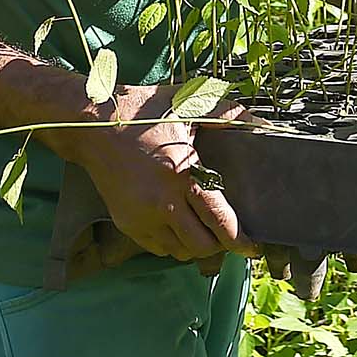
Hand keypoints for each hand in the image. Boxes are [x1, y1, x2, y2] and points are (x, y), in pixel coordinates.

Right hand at [66, 81, 260, 267]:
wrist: (92, 126)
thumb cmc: (143, 113)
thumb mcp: (187, 104)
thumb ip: (227, 114)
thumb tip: (263, 125)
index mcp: (182, 174)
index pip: (219, 221)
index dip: (240, 240)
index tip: (253, 247)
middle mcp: (162, 203)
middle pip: (202, 246)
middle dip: (219, 244)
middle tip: (226, 232)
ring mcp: (142, 217)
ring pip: (180, 252)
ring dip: (195, 244)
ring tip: (202, 226)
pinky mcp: (126, 223)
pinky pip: (159, 248)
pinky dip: (173, 242)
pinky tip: (178, 222)